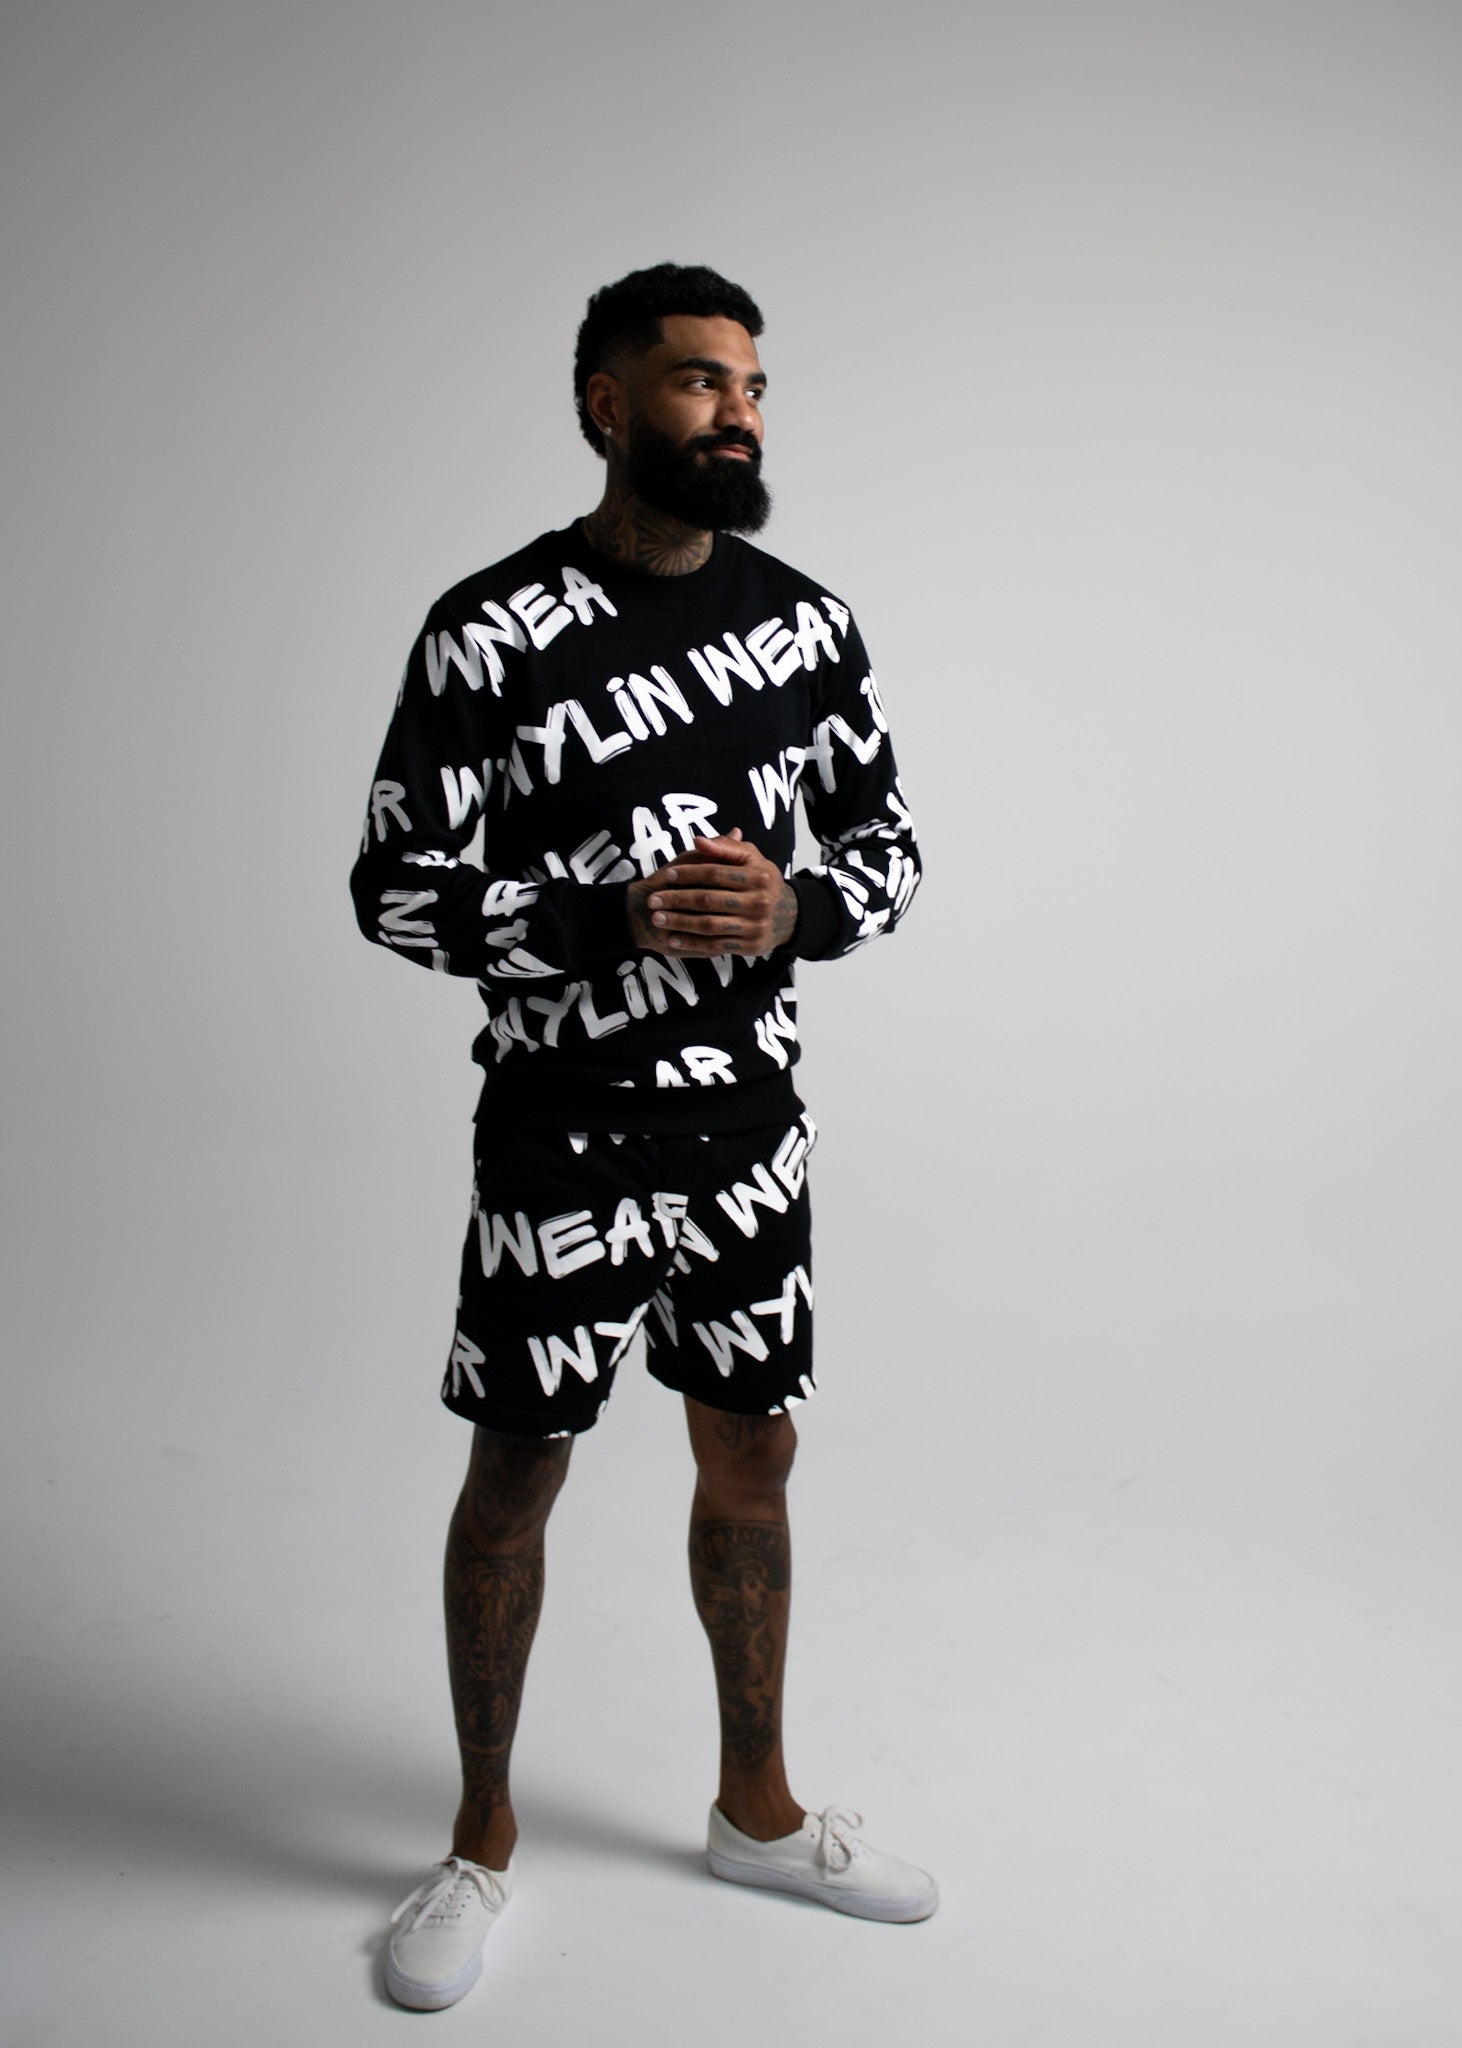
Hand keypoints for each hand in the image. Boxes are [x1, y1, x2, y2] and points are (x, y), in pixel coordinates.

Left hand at [627, 828, 798, 957]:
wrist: (790, 916)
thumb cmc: (762, 881)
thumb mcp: (751, 858)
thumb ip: (725, 847)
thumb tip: (698, 840)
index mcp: (758, 876)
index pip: (715, 872)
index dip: (689, 873)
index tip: (667, 875)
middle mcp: (759, 901)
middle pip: (708, 900)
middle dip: (677, 900)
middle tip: (652, 900)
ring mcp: (755, 926)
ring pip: (709, 925)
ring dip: (679, 923)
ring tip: (657, 919)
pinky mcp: (750, 946)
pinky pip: (716, 946)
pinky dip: (692, 944)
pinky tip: (673, 940)